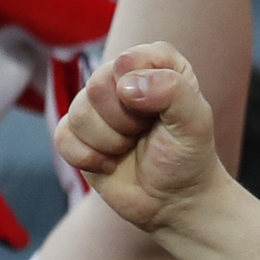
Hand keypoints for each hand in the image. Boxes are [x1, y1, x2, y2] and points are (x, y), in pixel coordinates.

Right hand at [54, 41, 226, 235]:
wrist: (174, 201)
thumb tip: (126, 85)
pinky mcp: (77, 135)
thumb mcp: (196, 122)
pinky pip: (63, 137)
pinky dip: (88, 158)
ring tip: (130, 148)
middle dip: (125, 120)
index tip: (161, 112)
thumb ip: (172, 91)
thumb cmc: (188, 157)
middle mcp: (122, 80)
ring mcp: (96, 107)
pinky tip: (110, 164)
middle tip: (144, 134)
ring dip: (110, 142)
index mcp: (156, 65)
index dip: (142, 88)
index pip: (131, 58)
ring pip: (79, 113)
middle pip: (98, 84)